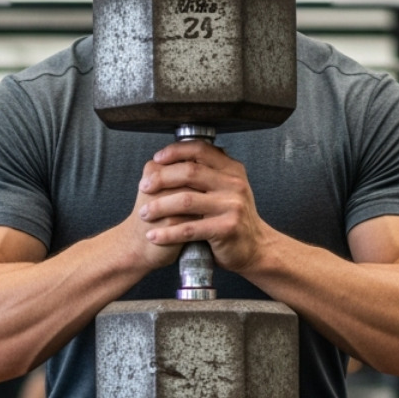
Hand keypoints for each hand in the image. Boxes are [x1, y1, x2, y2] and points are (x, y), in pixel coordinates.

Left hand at [132, 140, 274, 272]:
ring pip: (186, 200)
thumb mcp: (226, 189)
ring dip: (159, 207)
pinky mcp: (226, 229)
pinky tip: (154, 237)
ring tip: (144, 213)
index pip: (200, 149)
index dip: (175, 152)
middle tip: (144, 188)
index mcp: (232, 170)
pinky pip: (189, 229)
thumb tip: (175, 156)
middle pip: (189, 172)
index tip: (156, 159)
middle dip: (161, 179)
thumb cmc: (231, 218)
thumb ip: (208, 173)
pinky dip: (167, 234)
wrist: (255, 248)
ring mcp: (232, 206)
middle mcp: (234, 184)